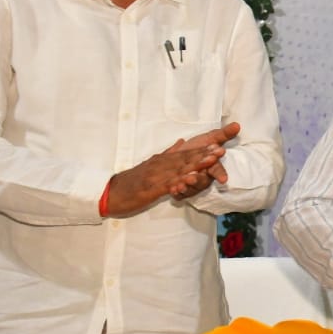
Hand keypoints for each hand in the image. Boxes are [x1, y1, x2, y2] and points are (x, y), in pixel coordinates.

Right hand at [103, 122, 239, 217]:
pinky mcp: (151, 189)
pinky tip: (192, 179)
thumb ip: (168, 153)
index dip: (202, 150)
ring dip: (196, 164)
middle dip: (204, 154)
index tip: (218, 146)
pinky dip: (181, 181)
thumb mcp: (151, 164)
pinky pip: (168, 184)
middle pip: (185, 159)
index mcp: (162, 160)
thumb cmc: (132, 181)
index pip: (185, 154)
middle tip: (221, 150)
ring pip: (179, 169)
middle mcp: (160, 165)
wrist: (111, 192)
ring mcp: (156, 176)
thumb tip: (181, 141)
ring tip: (212, 160)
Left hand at [167, 122, 240, 197]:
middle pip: (202, 181)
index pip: (217, 170)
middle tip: (191, 178)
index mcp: (211, 166)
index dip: (220, 174)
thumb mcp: (210, 138)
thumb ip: (224, 134)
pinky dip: (176, 192)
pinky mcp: (182, 191)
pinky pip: (180, 194)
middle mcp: (204, 177)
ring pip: (191, 189)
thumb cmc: (197, 147)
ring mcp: (193, 186)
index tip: (223, 179)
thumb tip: (237, 125)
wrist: (179, 155)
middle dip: (197, 180)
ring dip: (185, 187)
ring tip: (179, 185)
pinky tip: (172, 189)